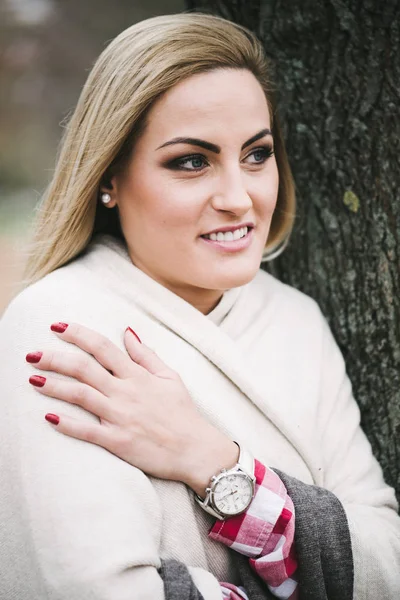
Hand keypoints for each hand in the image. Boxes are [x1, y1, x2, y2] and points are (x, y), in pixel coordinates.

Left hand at [26, 322, 237, 493]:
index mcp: (137, 375)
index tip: (57, 326)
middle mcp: (126, 392)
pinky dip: (67, 424)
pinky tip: (49, 417)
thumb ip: (146, 355)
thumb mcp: (170, 377)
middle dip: (55, 358)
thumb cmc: (184, 413)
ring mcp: (121, 417)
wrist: (197, 449)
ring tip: (33, 379)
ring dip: (54, 386)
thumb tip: (127, 332)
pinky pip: (87, 431)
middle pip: (84, 368)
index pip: (102, 347)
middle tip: (32, 353)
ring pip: (80, 395)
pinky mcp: (118, 442)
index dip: (78, 334)